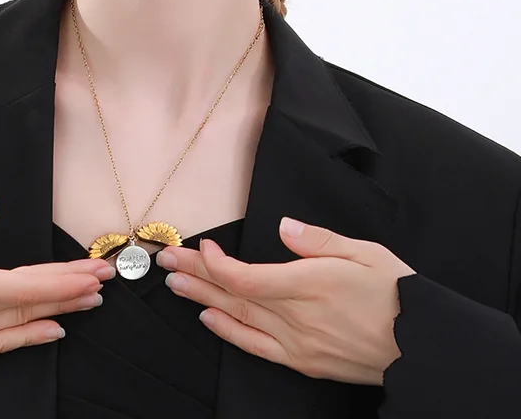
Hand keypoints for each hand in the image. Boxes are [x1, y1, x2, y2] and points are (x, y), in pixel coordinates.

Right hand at [0, 191, 113, 383]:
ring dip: (62, 310)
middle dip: (74, 290)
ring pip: (26, 323)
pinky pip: (4, 344)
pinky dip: (32, 336)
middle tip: (107, 280)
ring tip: (91, 302)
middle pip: (36, 302)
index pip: (32, 283)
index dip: (68, 277)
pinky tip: (50, 332)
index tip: (98, 270)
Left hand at [156, 218, 415, 385]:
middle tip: (166, 261)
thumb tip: (283, 226)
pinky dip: (230, 333)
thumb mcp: (365, 251)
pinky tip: (210, 319)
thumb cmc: (397, 293)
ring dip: (203, 300)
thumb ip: (318, 239)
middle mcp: (296, 317)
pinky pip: (257, 347)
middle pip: (233, 293)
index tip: (202, 246)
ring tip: (175, 285)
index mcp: (309, 285)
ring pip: (239, 318)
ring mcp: (298, 344)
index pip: (244, 276)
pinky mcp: (304, 363)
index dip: (215, 262)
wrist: (424, 347)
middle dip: (196, 275)